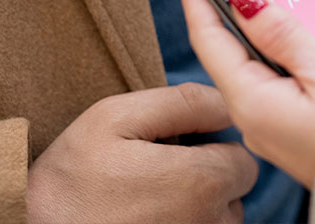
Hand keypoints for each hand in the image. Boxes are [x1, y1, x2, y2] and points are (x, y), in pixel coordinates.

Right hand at [27, 83, 257, 223]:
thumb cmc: (72, 176)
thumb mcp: (117, 116)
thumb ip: (184, 102)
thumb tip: (227, 104)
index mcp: (202, 182)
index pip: (242, 159)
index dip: (212, 147)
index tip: (177, 149)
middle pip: (234, 192)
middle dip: (207, 177)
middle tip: (158, 173)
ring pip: (219, 220)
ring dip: (196, 206)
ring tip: (147, 198)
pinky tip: (146, 218)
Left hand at [181, 0, 314, 187]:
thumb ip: (282, 33)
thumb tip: (244, 0)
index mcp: (252, 100)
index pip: (209, 38)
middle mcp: (255, 116)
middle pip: (235, 49)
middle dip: (244, 10)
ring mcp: (274, 124)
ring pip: (266, 64)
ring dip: (283, 34)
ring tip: (306, 8)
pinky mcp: (296, 127)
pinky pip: (290, 81)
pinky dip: (306, 58)